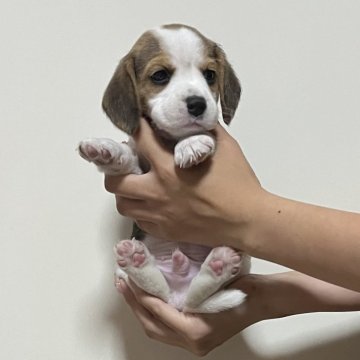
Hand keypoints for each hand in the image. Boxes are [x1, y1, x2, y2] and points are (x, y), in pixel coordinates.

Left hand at [105, 118, 263, 248]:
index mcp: (169, 168)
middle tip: (130, 163)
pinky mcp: (166, 232)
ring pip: (123, 205)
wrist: (248, 221)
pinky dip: (140, 210)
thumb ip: (206, 130)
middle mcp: (157, 192)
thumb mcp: (226, 147)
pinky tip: (152, 204)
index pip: (140, 140)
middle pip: (115, 181)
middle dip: (117, 168)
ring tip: (137, 185)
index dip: (136, 127)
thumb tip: (195, 119)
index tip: (137, 124)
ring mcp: (159, 215)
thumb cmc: (239, 183)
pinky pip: (140, 222)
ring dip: (125, 192)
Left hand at [115, 272, 359, 355]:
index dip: (141, 295)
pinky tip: (147, 296)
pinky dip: (153, 311)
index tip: (129, 278)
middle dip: (134, 303)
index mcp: (196, 331)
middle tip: (122, 281)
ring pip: (156, 329)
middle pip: (152, 325)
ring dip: (140, 308)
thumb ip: (191, 283)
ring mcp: (194, 342)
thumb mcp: (215, 282)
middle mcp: (192, 342)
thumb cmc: (245, 290)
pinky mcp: (195, 335)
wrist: (264, 300)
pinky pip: (166, 326)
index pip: (159, 313)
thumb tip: (162, 270)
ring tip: (128, 287)